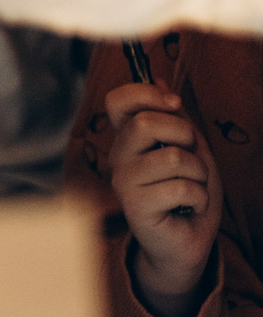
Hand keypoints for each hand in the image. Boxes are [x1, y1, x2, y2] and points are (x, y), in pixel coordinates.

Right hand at [105, 82, 221, 316]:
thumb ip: (176, 118)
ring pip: (173, 158)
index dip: (146, 93)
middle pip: (145, 122)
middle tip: (189, 159)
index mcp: (129, 140)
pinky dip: (198, 198)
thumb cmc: (189, 193)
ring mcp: (124, 182)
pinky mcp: (135, 207)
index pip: (118, 101)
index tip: (174, 104)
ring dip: (198, 174)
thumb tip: (160, 78)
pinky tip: (188, 208)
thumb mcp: (190, 147)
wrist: (189, 238)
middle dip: (185, 135)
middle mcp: (119, 158)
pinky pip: (180, 188)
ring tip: (191, 188)